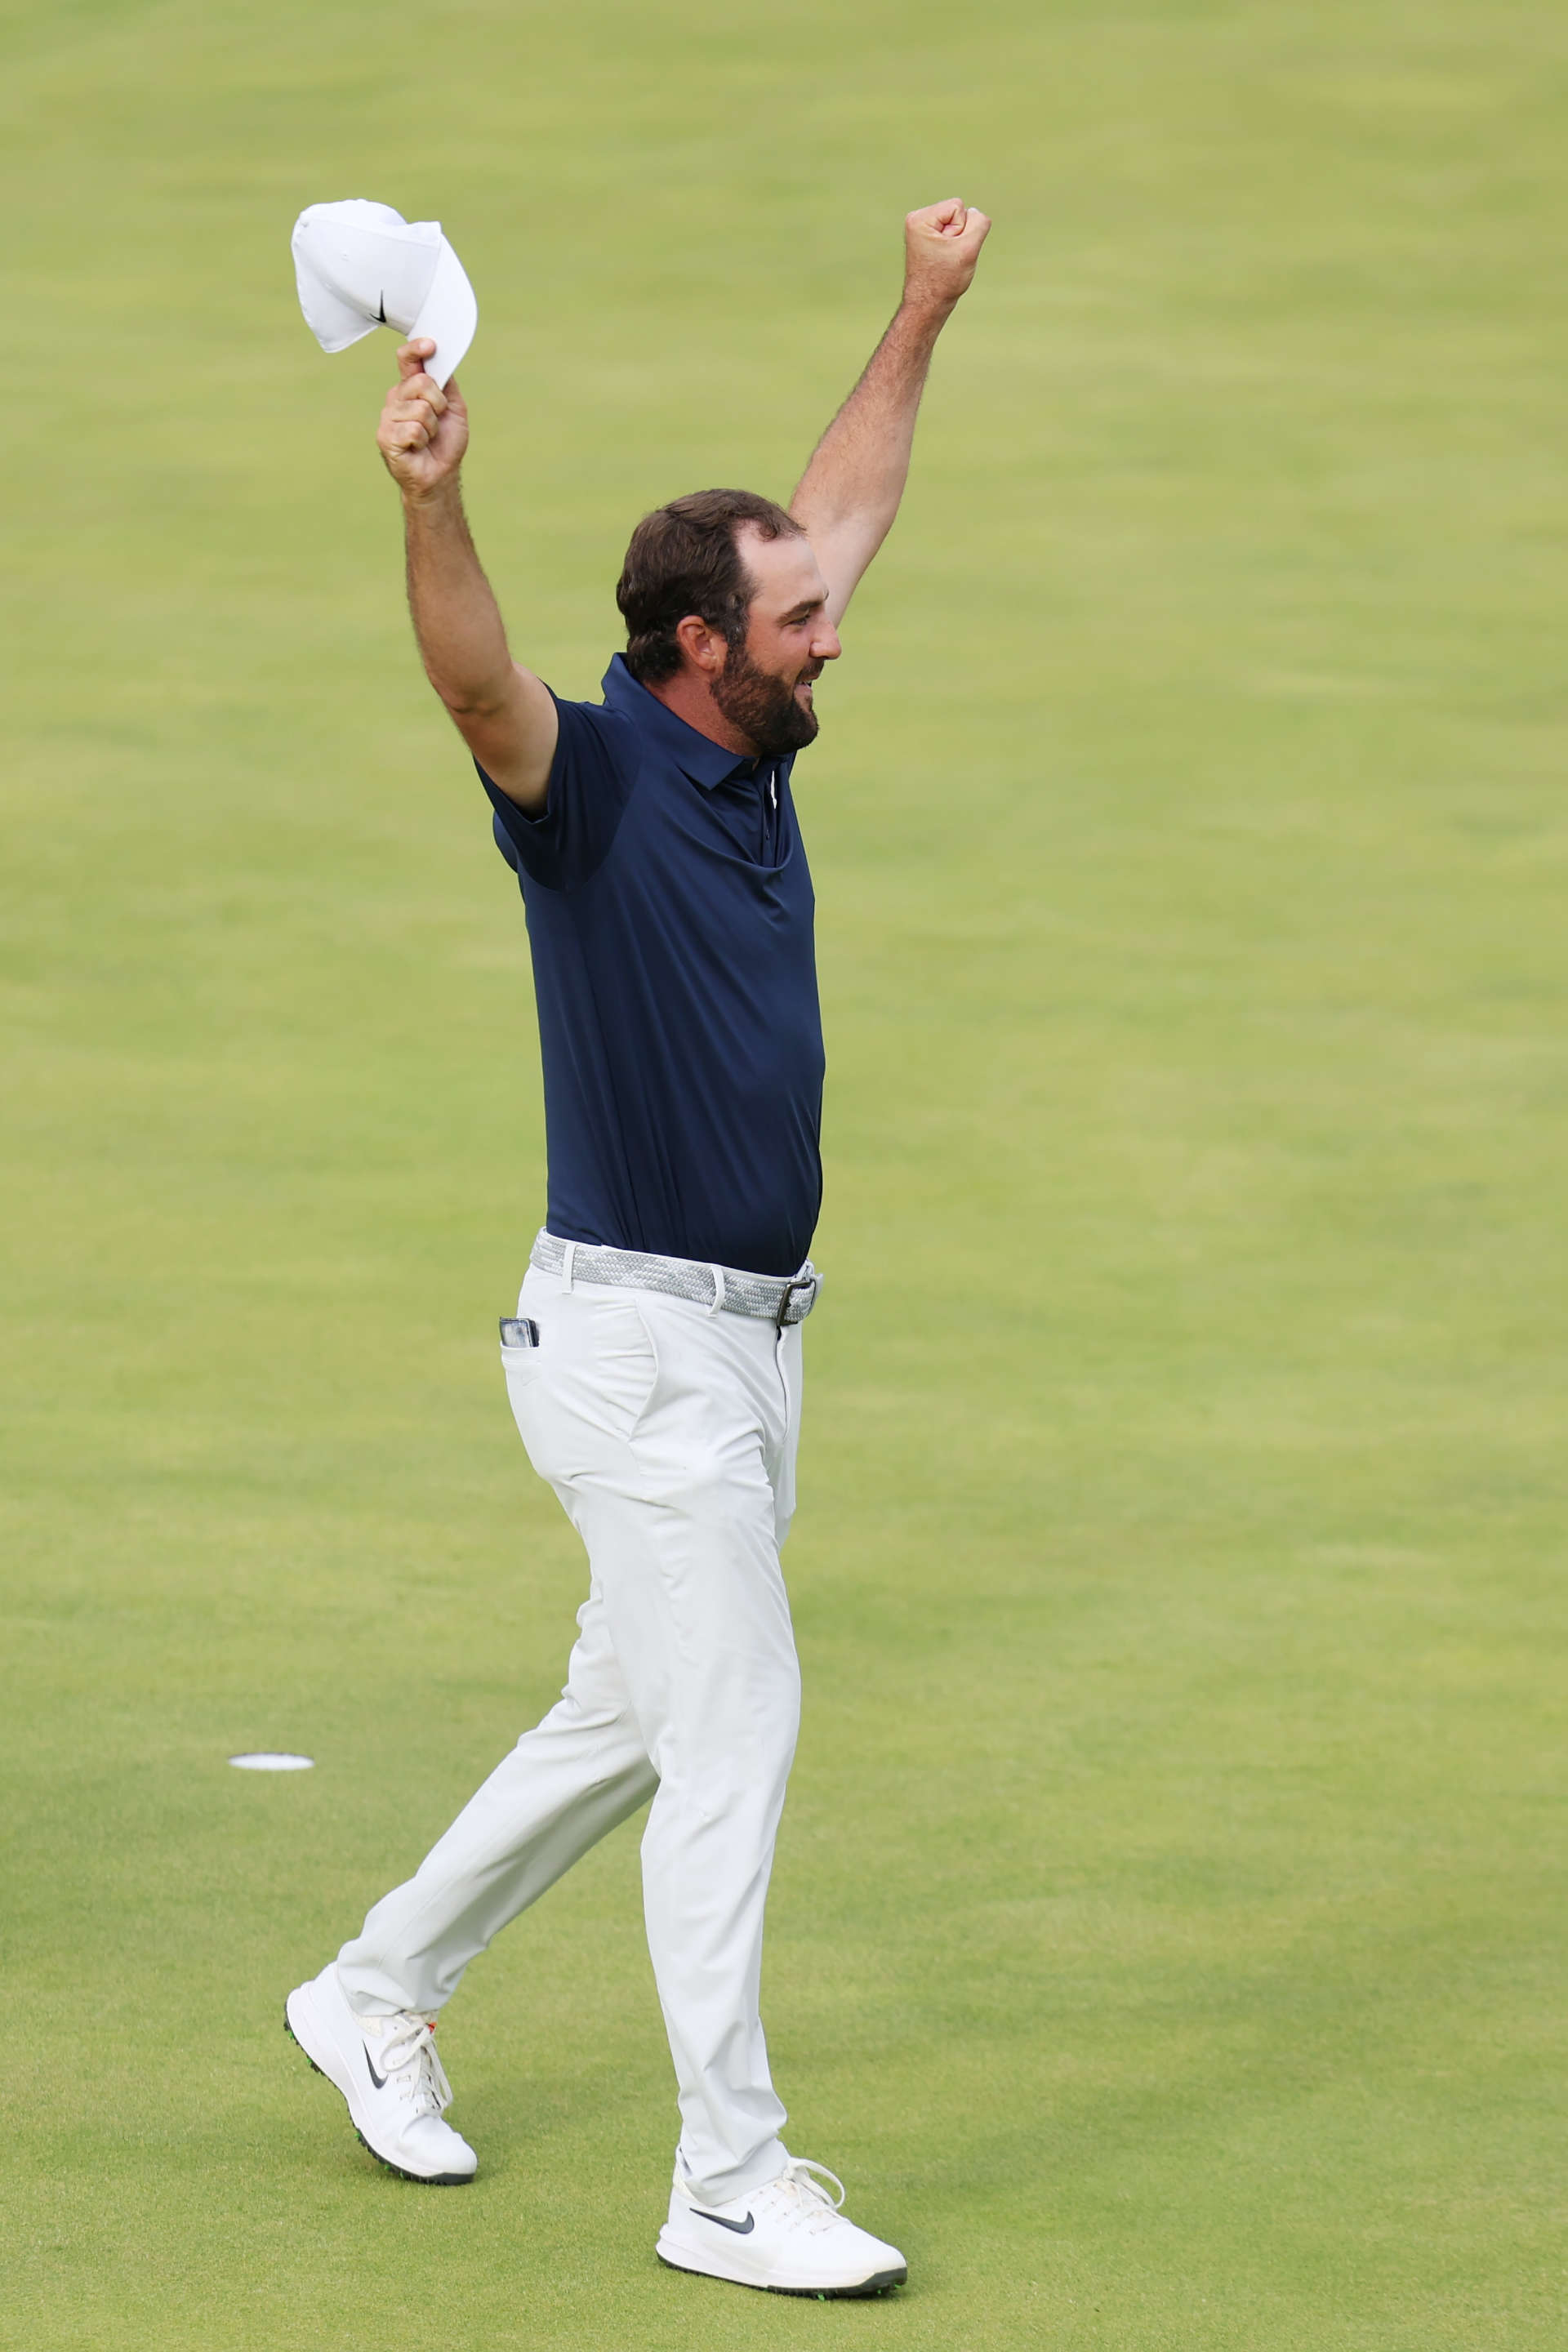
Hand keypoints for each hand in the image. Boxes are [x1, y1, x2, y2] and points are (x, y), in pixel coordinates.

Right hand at [377, 338, 468, 497]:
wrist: (440, 475)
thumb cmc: (445, 443)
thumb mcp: (453, 408)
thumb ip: (446, 383)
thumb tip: (442, 358)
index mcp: (410, 388)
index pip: (407, 360)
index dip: (416, 349)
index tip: (430, 345)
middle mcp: (396, 399)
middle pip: (421, 382)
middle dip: (438, 404)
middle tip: (437, 421)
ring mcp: (388, 417)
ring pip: (420, 409)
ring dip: (432, 427)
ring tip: (428, 438)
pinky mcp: (386, 436)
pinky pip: (414, 429)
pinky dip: (423, 440)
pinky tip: (418, 447)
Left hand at [901, 198, 991, 314]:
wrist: (928, 305)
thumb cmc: (945, 280)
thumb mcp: (968, 248)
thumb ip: (979, 223)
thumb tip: (975, 211)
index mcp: (920, 218)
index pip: (958, 207)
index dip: (961, 230)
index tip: (949, 251)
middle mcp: (917, 220)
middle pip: (957, 212)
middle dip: (959, 235)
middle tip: (947, 257)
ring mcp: (921, 229)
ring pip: (957, 223)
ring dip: (957, 242)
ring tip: (945, 259)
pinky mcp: (927, 238)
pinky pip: (952, 233)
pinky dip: (953, 247)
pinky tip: (944, 260)